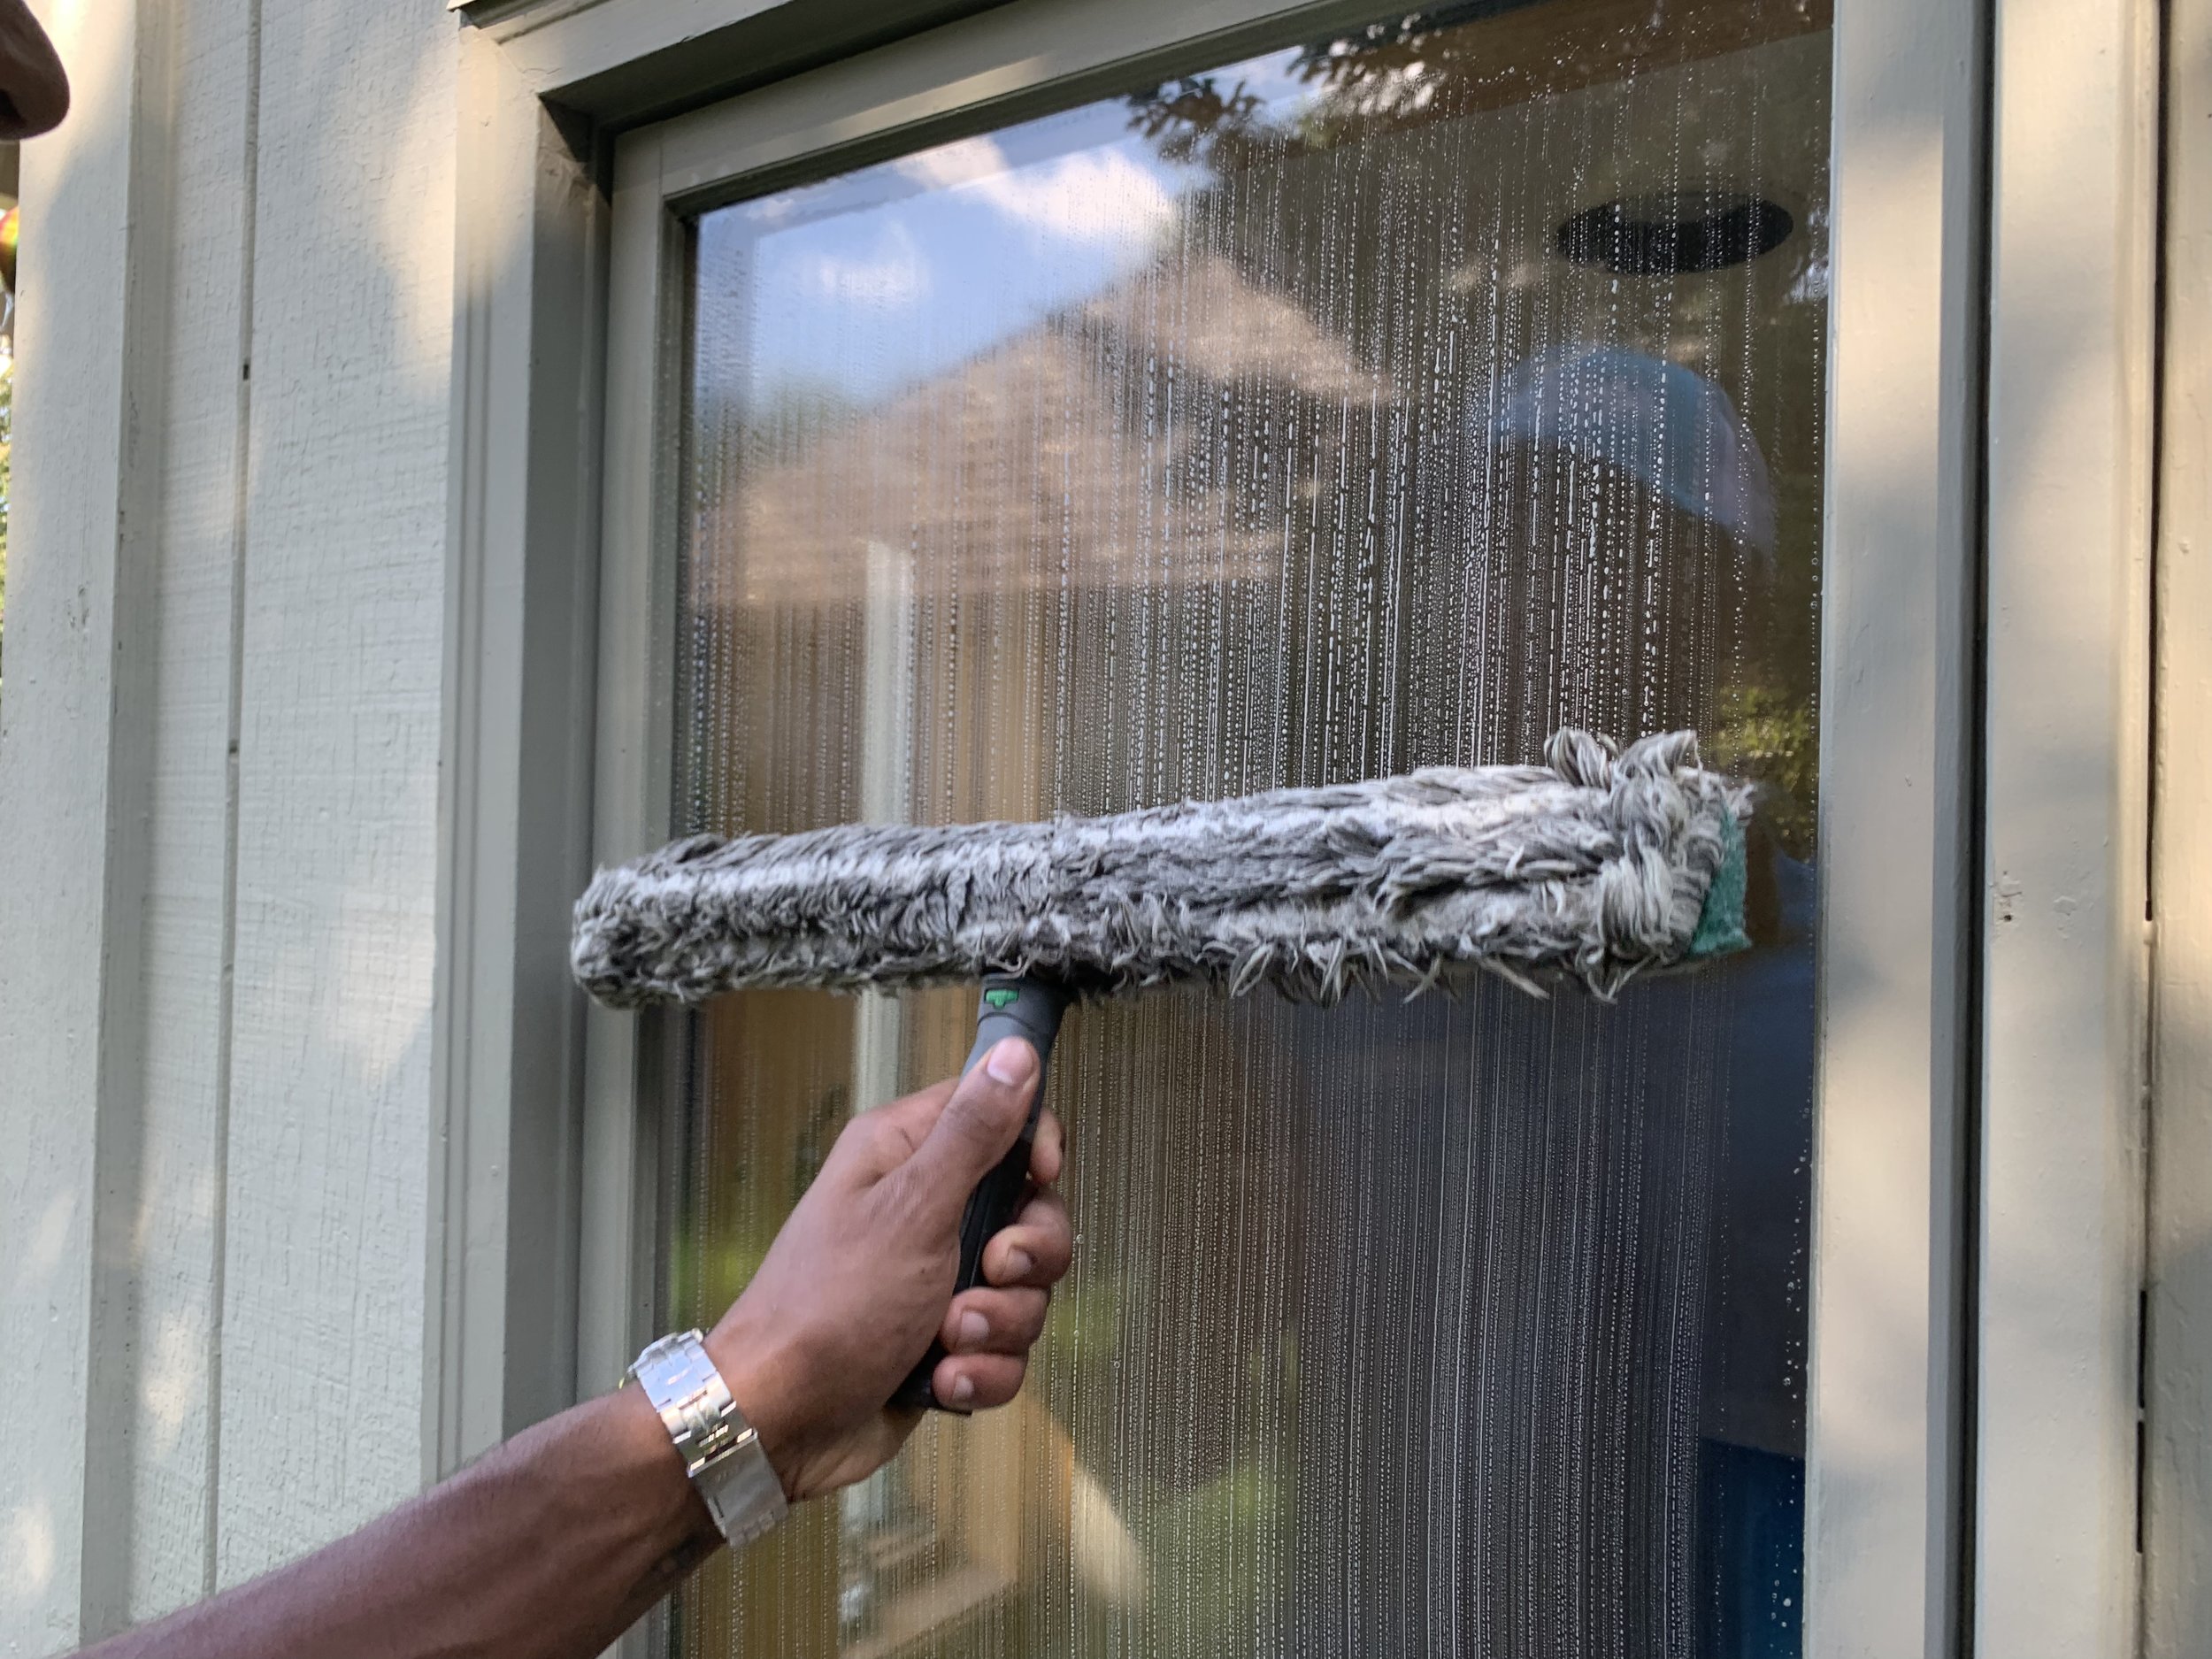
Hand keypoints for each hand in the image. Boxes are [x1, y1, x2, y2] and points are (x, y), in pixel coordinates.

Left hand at [702, 1038, 1071, 1501]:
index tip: (1039, 1181)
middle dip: (1025, 1258)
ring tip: (950, 1338)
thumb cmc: (824, 1309)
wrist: (779, 1421)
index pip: (1002, 1118)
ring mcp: (936, 1277)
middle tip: (988, 1272)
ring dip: (999, 1323)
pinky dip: (984, 1370)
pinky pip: (1005, 1346)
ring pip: (1024, 1288)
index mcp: (906, 1154)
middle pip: (1030, 1212)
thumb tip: (1014, 1053)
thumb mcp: (912, 1209)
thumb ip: (972, 1133)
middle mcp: (923, 1208)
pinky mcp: (943, 1338)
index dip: (1036, 1150)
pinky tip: (944, 1379)